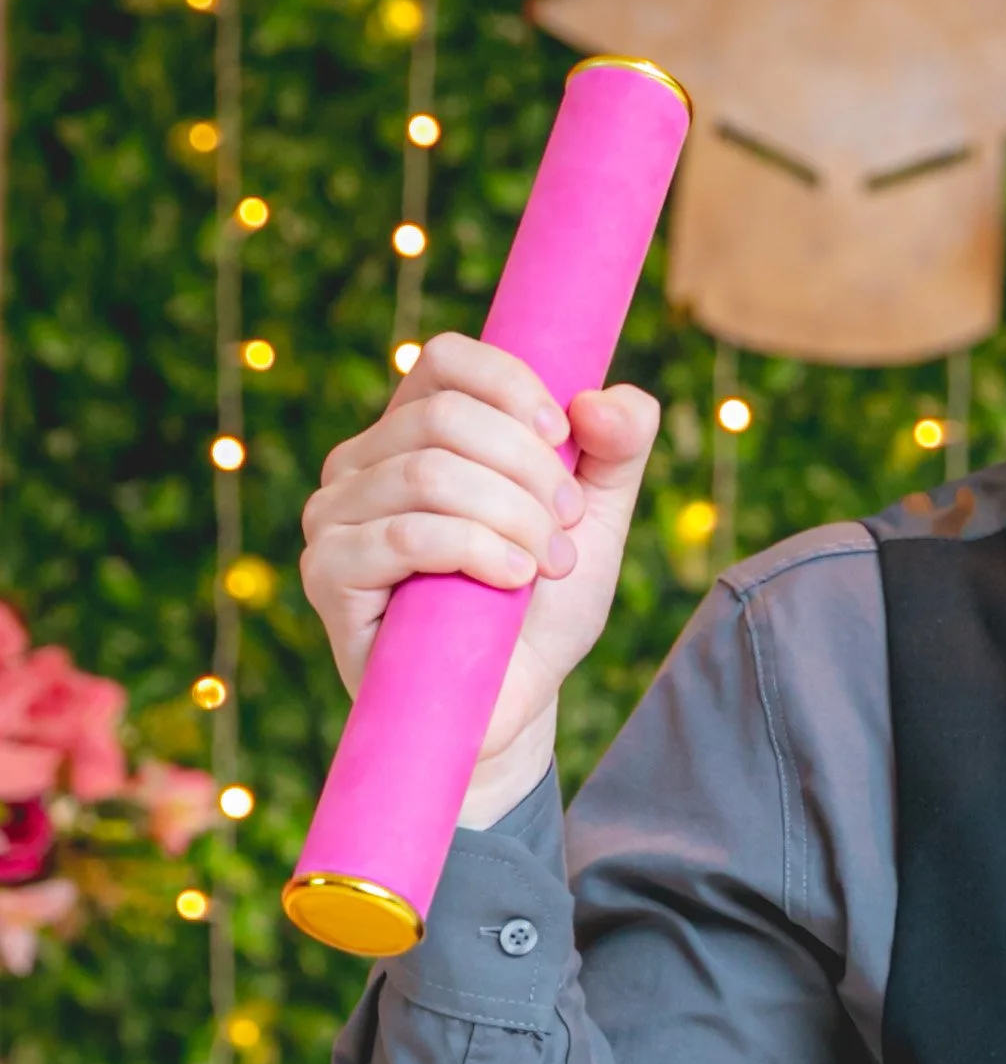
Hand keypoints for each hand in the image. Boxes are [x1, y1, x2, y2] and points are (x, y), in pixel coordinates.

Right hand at [299, 334, 658, 823]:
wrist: (513, 702)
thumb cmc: (542, 608)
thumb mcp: (594, 521)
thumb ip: (618, 449)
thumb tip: (605, 398)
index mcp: (414, 431)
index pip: (447, 360)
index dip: (514, 386)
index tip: (568, 440)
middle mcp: (362, 463)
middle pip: (443, 416)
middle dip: (527, 469)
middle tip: (566, 526)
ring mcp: (334, 516)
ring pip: (427, 472)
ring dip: (511, 516)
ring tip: (546, 565)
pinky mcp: (328, 573)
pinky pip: (403, 533)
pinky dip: (476, 550)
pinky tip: (514, 580)